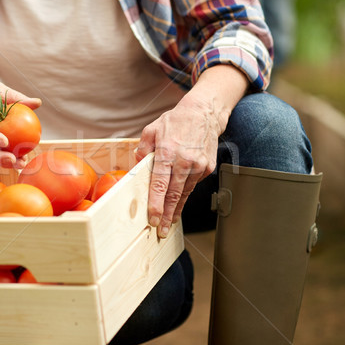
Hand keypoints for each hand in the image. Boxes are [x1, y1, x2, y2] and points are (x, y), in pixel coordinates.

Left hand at [136, 65, 247, 237]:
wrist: (204, 113)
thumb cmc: (176, 121)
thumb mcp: (151, 130)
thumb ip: (142, 150)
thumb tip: (137, 166)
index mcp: (167, 152)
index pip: (160, 184)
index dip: (156, 203)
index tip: (152, 218)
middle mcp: (184, 161)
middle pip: (174, 194)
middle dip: (166, 215)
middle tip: (159, 230)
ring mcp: (198, 166)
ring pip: (184, 193)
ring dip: (175, 209)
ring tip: (168, 223)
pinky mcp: (207, 168)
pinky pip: (192, 185)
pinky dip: (184, 195)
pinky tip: (177, 204)